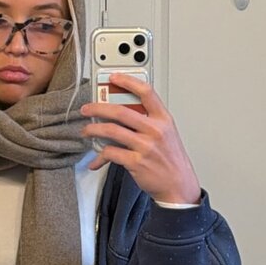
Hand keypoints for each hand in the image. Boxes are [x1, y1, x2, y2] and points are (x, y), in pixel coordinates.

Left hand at [81, 74, 200, 203]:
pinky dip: (99, 156)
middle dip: (98, 108)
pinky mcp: (136, 162)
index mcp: (163, 120)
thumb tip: (123, 113)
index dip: (128, 82)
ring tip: (87, 131)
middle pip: (120, 111)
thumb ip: (150, 121)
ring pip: (111, 130)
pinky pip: (110, 153)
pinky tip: (96, 160)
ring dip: (93, 129)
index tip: (113, 78)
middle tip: (87, 109)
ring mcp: (145, 146)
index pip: (146, 92)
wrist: (178, 186)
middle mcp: (154, 130)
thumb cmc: (171, 160)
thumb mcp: (167, 134)